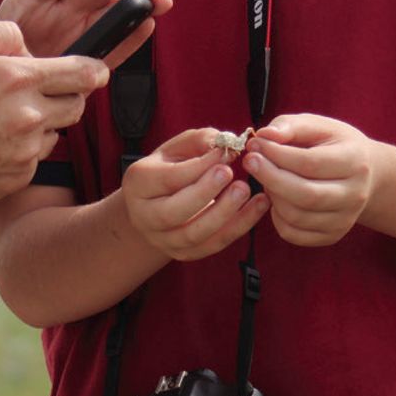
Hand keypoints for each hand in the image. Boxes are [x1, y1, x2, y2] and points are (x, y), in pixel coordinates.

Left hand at [0, 0, 171, 67]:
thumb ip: (19, 39)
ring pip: (109, 11)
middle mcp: (56, 11)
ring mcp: (72, 33)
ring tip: (161, 2)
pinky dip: (130, 36)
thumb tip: (44, 43)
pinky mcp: (84, 58)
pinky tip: (148, 26)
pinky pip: (111, 45)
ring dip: (137, 5)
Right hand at [0, 22, 108, 204]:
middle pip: (76, 106)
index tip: (96, 70)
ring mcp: (22, 153)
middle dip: (65, 96)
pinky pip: (33, 161)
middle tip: (37, 92)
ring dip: (40, 124)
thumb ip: (2, 32)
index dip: (94, 69)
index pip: (82, 73)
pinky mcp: (13, 179)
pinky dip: (21, 151)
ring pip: (54, 134)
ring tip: (1, 118)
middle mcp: (28, 118)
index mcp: (18, 79)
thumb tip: (29, 45)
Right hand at [121, 128, 269, 261]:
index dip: (199, 166)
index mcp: (138, 183)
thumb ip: (200, 141)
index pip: (169, 178)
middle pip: (173, 212)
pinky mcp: (183, 253)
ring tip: (246, 190)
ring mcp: (162, 239)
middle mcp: (145, 216)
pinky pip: (213, 245)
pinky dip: (238, 227)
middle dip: (205, 193)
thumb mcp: (177, 148)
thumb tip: (226, 143)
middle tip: (230, 174)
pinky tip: (257, 207)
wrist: (155, 205)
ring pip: (194, 234)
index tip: (225, 153)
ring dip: (224, 213)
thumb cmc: (169, 168)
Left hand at [243, 114, 381, 246]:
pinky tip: (276, 198)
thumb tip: (264, 136)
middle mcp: (355, 195)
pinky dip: (276, 217)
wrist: (364, 174)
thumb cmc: (332, 144)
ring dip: (272, 196)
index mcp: (354, 162)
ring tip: (266, 178)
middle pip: (306, 195)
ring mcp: (345, 219)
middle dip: (270, 177)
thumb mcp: (317, 125)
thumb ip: (290, 126)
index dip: (277, 154)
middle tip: (250, 161)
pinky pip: (293, 233)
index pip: (310, 163)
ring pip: (296, 216)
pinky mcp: (332, 235)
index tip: (255, 144)